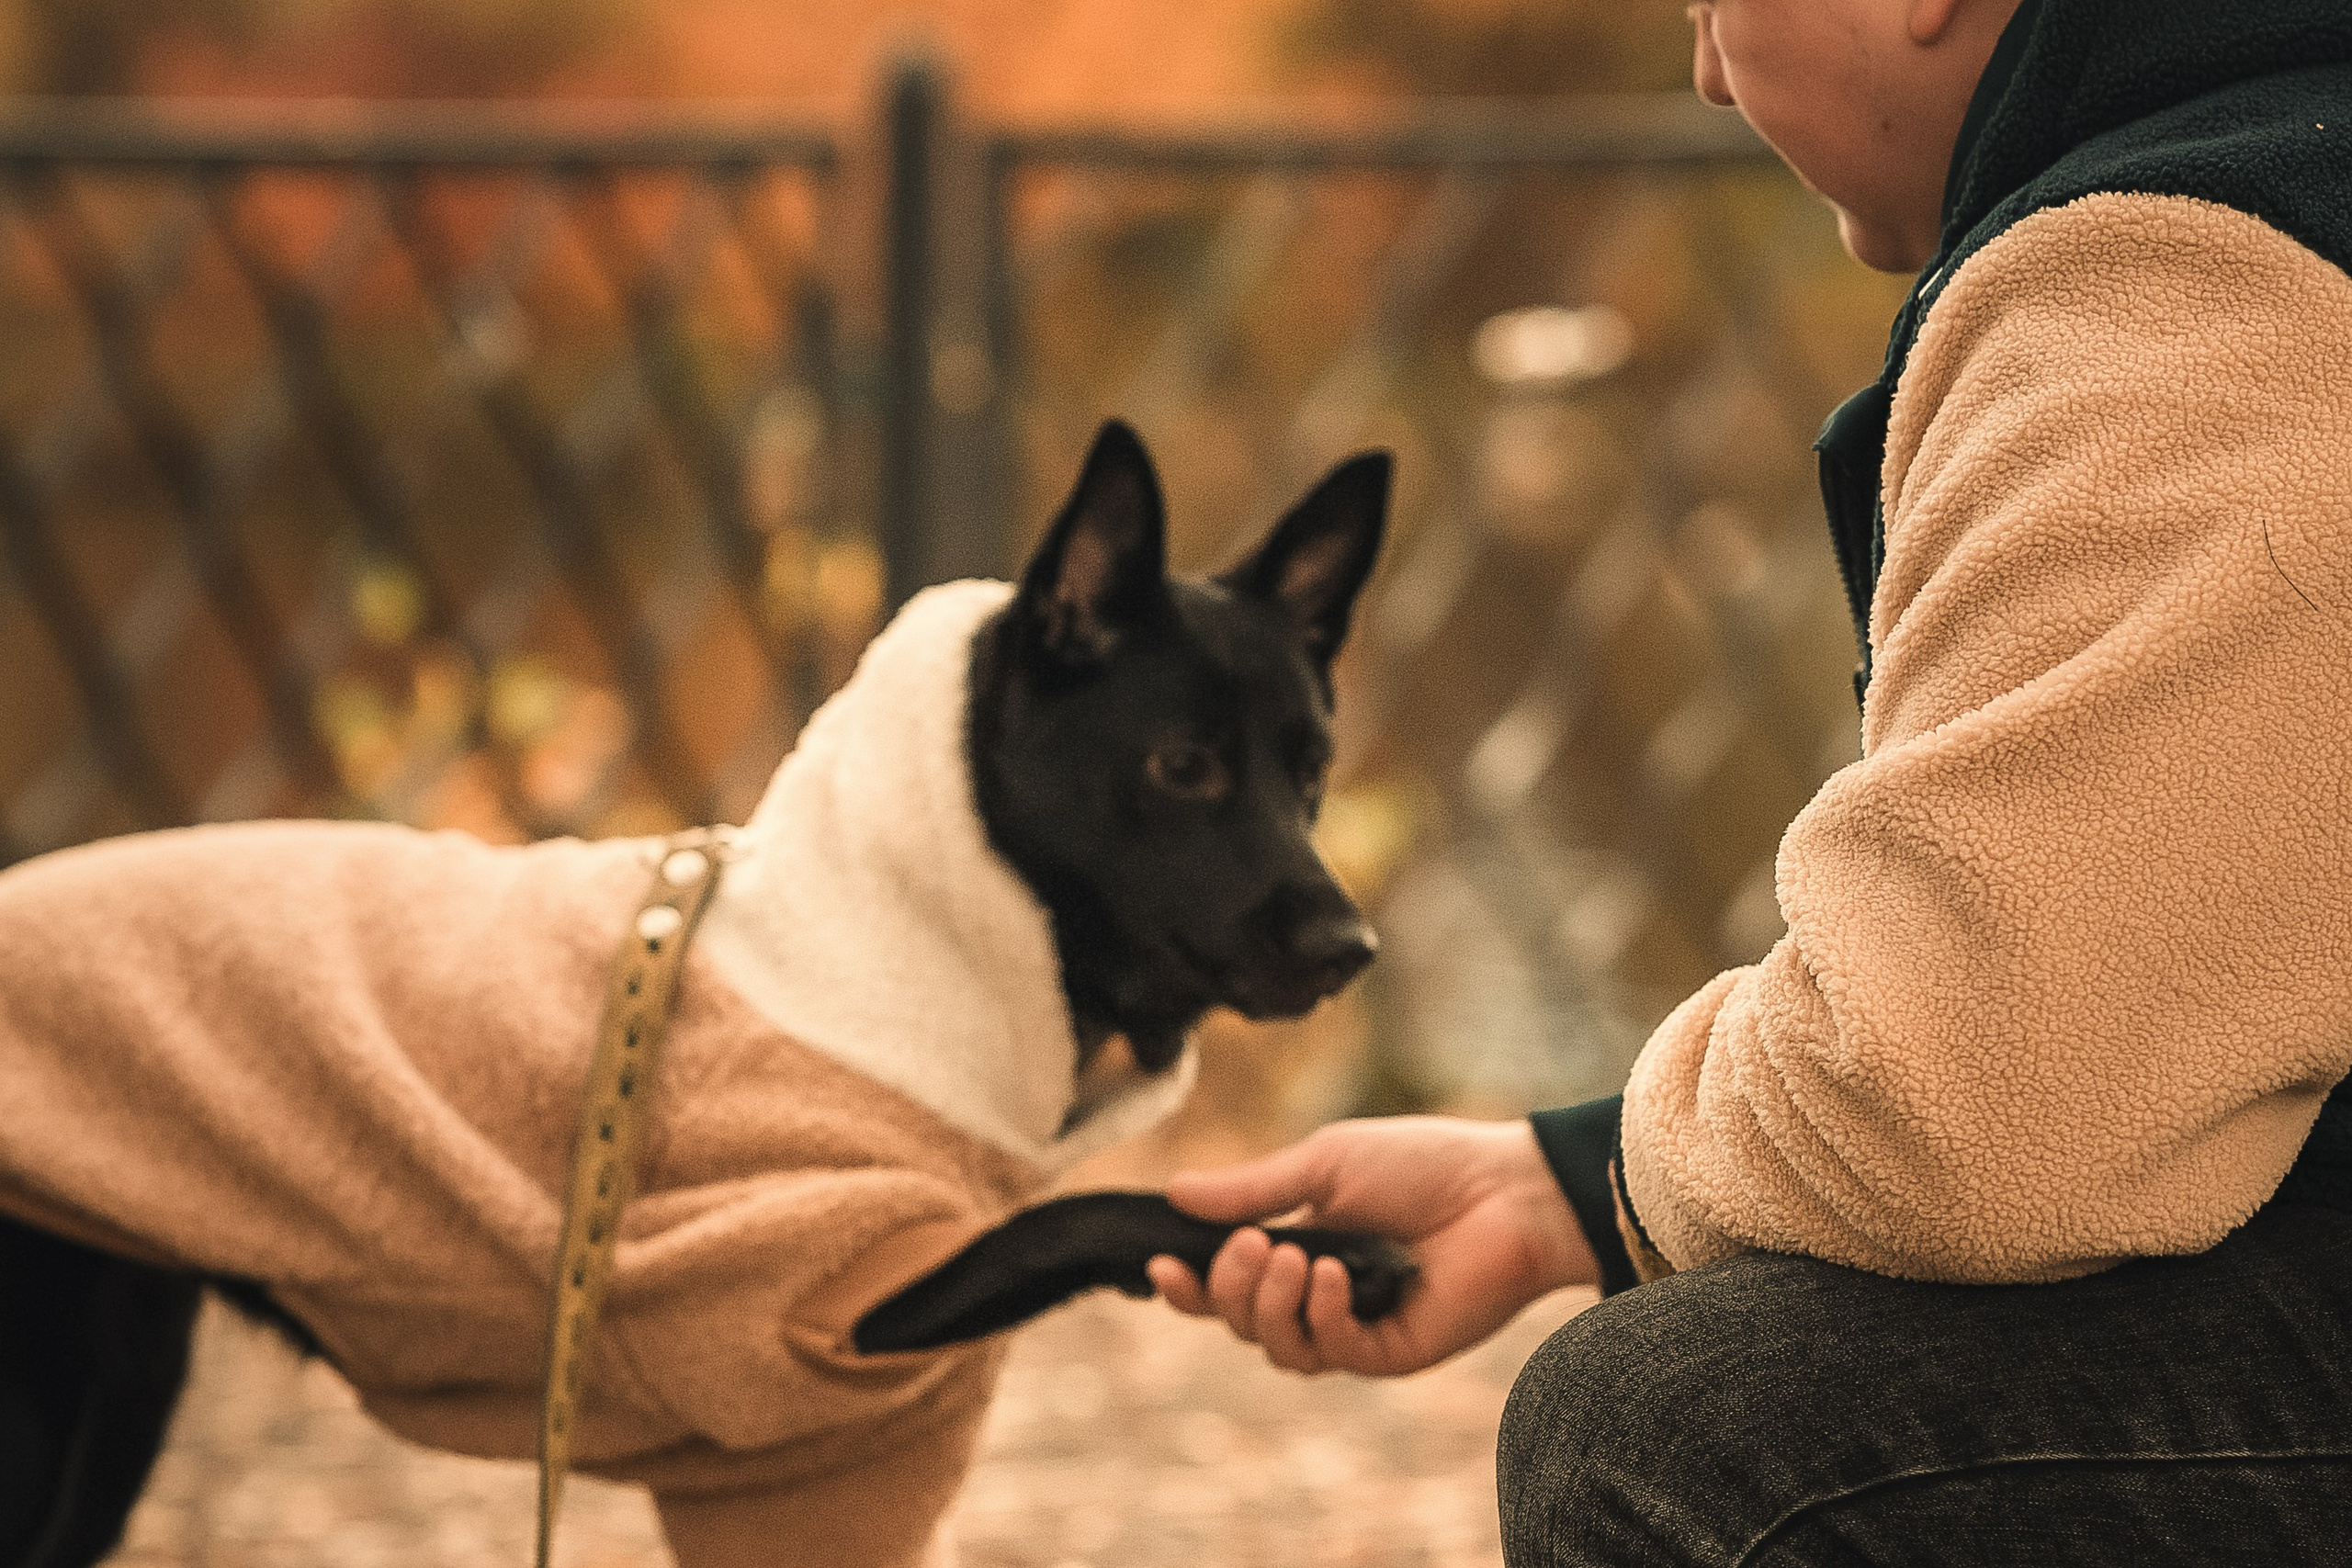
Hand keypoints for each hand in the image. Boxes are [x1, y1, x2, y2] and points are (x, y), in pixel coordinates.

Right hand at [1145, 1115, 1597, 1375]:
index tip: (1160, 1265)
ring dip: (1269, 1305)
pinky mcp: (1390, 1353)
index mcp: (1298, 1248)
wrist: (1506, 1189)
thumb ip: (1252, 1188)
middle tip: (1252, 1245)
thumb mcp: (1324, 1164)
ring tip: (1293, 1258)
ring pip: (1277, 1349)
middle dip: (1228, 1288)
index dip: (1188, 1284)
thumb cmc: (1422, 1165)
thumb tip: (1173, 1191)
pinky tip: (1333, 1279)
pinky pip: (1331, 1355)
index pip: (1225, 1283)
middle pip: (1240, 1322)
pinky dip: (1320, 1318)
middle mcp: (1319, 1295)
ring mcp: (1353, 1327)